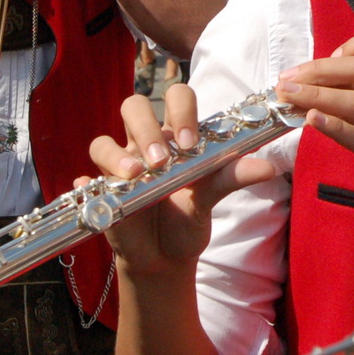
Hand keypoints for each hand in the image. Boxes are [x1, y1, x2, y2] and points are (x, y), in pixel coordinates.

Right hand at [84, 86, 275, 276]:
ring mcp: (119, 166)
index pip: (176, 97)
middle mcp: (145, 143)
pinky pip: (84, 178)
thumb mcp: (211, 198)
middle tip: (163, 160)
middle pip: (133, 107)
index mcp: (176, 135)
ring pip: (102, 140)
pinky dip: (87, 181)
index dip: (181, 110)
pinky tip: (93, 188)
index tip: (191, 143)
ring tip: (134, 175)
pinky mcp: (100, 191)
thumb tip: (268, 167)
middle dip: (146, 128)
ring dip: (115, 155)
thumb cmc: (189, 218)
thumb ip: (233, 178)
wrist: (166, 258)